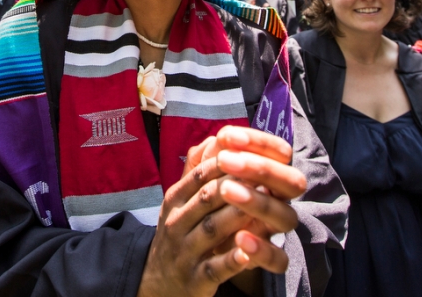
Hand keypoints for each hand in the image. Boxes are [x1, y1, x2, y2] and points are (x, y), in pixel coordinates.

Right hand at [137, 127, 305, 296]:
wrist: (155, 283)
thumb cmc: (177, 234)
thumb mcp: (179, 202)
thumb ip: (197, 171)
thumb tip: (215, 138)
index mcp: (175, 200)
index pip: (200, 174)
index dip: (226, 162)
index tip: (252, 153)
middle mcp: (177, 223)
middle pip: (207, 197)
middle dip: (236, 184)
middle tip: (266, 176)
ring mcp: (185, 252)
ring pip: (212, 229)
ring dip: (238, 216)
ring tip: (263, 206)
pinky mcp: (196, 279)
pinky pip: (215, 267)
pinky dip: (231, 259)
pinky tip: (247, 252)